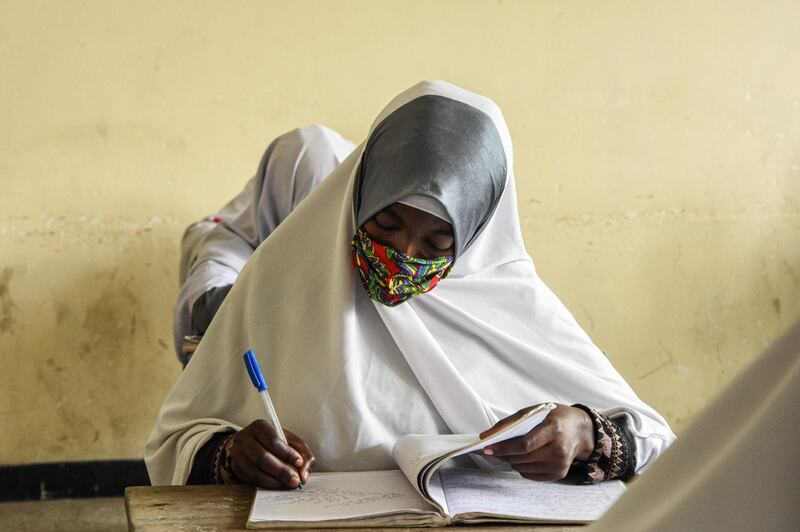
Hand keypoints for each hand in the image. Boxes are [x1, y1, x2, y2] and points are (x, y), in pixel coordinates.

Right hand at [227, 420, 314, 488]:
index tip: (299, 463)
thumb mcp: (292, 442)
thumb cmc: (276, 442)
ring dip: (274, 481)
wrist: (251, 444)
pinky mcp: (236, 468)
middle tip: (296, 481)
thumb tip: (304, 474)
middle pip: (262, 458)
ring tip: (288, 485)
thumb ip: (303, 454)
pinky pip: (251, 480)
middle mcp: (245, 439)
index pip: (273, 441)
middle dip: (282, 471)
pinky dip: (266, 485)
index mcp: (260, 427)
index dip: (287, 454)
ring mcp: (237, 454)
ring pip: (255, 472)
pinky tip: (277, 485)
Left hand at [479, 404, 593, 480]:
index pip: (524, 444)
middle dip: (504, 455)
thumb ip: (511, 422)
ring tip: (509, 452)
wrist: (580, 430)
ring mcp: (560, 464)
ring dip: (511, 461)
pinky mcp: (559, 473)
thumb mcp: (535, 411)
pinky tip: (523, 458)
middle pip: (523, 458)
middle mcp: (559, 449)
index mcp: (553, 429)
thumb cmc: (555, 417)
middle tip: (493, 449)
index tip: (488, 448)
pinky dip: (522, 467)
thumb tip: (487, 436)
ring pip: (524, 468)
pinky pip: (531, 475)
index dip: (504, 448)